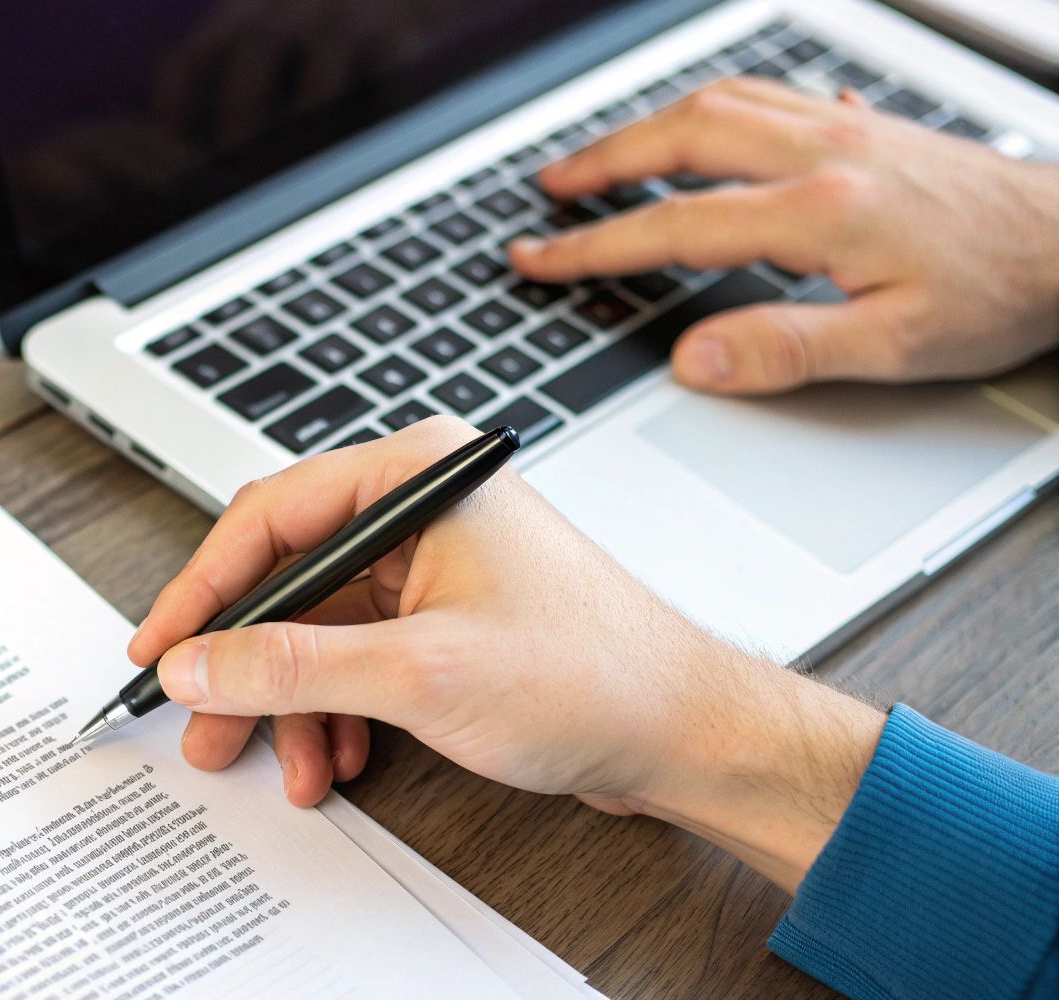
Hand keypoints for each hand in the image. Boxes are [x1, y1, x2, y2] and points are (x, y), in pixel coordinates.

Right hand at [129, 417, 884, 890]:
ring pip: (318, 625)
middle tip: (204, 722)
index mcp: (417, 476)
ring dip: (292, 699)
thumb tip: (196, 663)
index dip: (202, 590)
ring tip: (282, 762)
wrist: (689, 734)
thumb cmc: (595, 675)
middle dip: (246, 662)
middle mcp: (420, 506)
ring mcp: (433, 560)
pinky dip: (335, 706)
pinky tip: (338, 755)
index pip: (269, 516)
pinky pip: (357, 652)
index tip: (159, 649)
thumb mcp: (419, 676)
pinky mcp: (445, 612)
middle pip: (288, 575)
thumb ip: (292, 666)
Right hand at [509, 77, 1058, 393]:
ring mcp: (844, 130)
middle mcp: (824, 154)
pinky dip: (717, 108)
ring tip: (604, 155)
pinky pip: (770, 98)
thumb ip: (787, 350)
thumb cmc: (1000, 293)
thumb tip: (695, 359)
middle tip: (550, 189)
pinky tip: (713, 127)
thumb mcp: (894, 348)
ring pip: (722, 104)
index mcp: (821, 212)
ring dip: (649, 126)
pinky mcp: (867, 127)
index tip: (540, 256)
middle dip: (602, 161)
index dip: (594, 245)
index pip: (675, 224)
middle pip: (683, 135)